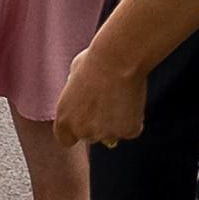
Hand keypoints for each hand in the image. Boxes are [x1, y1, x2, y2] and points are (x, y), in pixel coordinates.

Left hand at [51, 37, 144, 151]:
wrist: (119, 60)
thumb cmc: (95, 62)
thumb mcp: (74, 78)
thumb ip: (75, 94)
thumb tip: (83, 97)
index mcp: (64, 120)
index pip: (67, 139)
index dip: (78, 129)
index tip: (87, 119)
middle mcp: (82, 131)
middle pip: (92, 136)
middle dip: (99, 124)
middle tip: (108, 101)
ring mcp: (105, 134)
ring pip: (113, 134)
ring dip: (117, 121)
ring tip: (122, 97)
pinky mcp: (127, 131)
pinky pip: (132, 130)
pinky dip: (134, 119)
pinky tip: (132, 101)